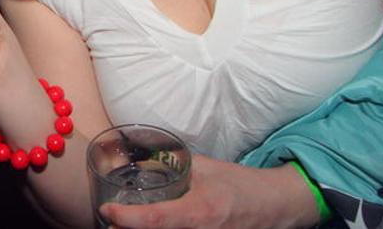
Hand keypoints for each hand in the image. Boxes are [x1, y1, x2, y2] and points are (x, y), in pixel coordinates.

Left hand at [99, 156, 316, 228]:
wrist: (275, 206)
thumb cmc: (239, 184)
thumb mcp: (205, 168)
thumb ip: (174, 164)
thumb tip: (143, 160)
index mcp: (199, 211)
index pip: (155, 220)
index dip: (126, 219)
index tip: (107, 211)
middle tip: (111, 222)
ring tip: (124, 225)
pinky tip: (149, 228)